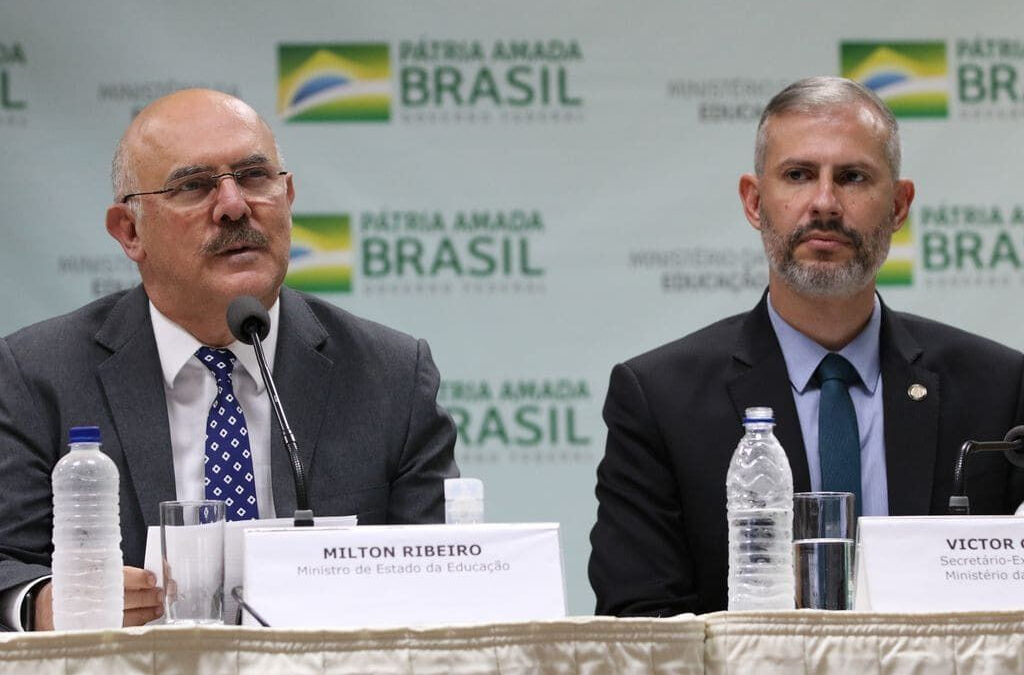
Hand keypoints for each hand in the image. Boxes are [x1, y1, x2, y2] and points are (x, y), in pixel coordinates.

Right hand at [32, 566, 162, 629]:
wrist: (48, 607)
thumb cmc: (77, 584)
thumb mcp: (92, 570)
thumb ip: (118, 572)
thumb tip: (151, 574)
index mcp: (90, 577)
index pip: (117, 577)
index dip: (137, 578)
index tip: (152, 578)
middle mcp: (90, 597)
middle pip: (124, 598)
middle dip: (146, 596)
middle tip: (161, 592)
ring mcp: (92, 616)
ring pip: (124, 615)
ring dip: (146, 611)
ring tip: (159, 606)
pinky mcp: (94, 629)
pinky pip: (120, 627)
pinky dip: (137, 622)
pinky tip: (148, 617)